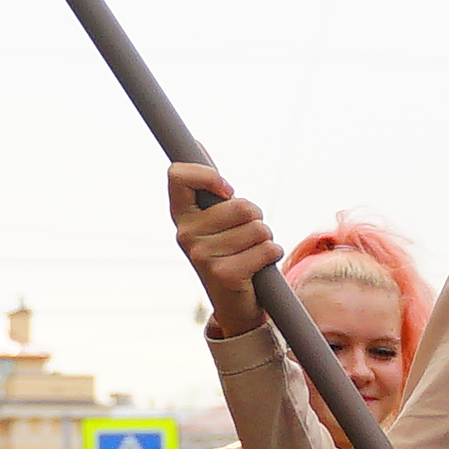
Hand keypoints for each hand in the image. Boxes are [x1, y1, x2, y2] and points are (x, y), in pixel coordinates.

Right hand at [165, 164, 277, 336]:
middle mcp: (185, 235)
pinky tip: (258, 268)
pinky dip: (271, 256)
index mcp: (181, 216)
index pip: (177, 175)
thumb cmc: (229, 252)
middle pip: (241, 205)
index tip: (226, 190)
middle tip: (245, 237)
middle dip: (256, 218)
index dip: (208, 175)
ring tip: (251, 253)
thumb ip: (210, 185)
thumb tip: (197, 142)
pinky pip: (267, 249)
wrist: (235, 305)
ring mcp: (202, 257)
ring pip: (259, 228)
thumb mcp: (217, 218)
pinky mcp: (224, 274)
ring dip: (266, 239)